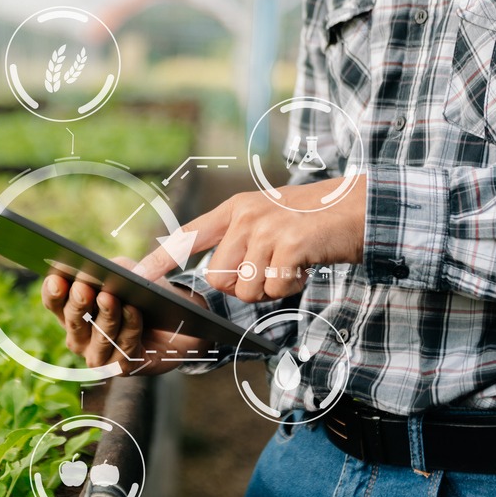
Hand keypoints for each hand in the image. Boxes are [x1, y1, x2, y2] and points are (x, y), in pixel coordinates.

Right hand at [41, 257, 209, 375]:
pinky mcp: (121, 367)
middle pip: (74, 320)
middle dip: (78, 304)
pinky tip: (133, 311)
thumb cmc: (142, 293)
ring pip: (99, 336)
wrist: (174, 323)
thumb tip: (107, 271)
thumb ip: (115, 269)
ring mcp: (98, 355)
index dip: (53, 291)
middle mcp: (79, 337)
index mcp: (71, 311)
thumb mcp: (128, 273)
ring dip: (106, 316)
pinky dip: (130, 327)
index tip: (57, 278)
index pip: (54, 301)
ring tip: (109, 297)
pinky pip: (125, 347)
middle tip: (82, 288)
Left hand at [135, 175, 366, 301]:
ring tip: (289, 264)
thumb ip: (239, 238)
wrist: (359, 208)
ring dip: (268, 289)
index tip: (136, 277)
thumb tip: (215, 276)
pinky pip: (273, 288)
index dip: (159, 259)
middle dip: (242, 286)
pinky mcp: (290, 245)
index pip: (187, 235)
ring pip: (244, 289)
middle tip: (270, 269)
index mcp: (235, 208)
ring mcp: (267, 229)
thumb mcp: (269, 216)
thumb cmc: (314, 219)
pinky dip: (290, 287)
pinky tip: (303, 267)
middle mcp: (246, 216)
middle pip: (217, 277)